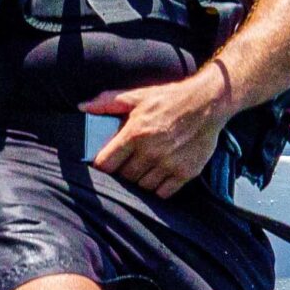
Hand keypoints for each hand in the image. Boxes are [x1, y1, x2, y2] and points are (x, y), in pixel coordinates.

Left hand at [85, 64, 235, 197]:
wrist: (207, 103)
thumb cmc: (169, 99)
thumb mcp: (137, 96)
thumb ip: (107, 102)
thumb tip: (82, 106)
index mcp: (135, 133)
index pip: (106, 164)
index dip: (102, 165)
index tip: (105, 162)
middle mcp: (151, 151)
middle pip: (124, 177)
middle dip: (122, 171)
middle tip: (127, 162)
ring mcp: (169, 164)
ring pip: (142, 186)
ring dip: (139, 180)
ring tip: (143, 166)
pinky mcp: (186, 173)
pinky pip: (163, 193)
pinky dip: (158, 187)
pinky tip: (158, 173)